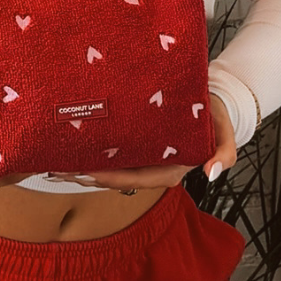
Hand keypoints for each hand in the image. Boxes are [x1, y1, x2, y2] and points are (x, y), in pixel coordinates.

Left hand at [47, 93, 237, 189]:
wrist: (213, 101)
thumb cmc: (216, 116)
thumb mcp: (224, 132)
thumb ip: (224, 153)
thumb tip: (212, 173)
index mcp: (170, 170)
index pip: (132, 179)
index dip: (105, 177)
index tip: (81, 171)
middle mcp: (153, 168)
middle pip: (114, 177)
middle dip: (85, 175)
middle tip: (55, 168)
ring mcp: (143, 158)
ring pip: (109, 167)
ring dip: (83, 165)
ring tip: (55, 160)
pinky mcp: (137, 146)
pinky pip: (112, 153)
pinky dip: (92, 152)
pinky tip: (72, 145)